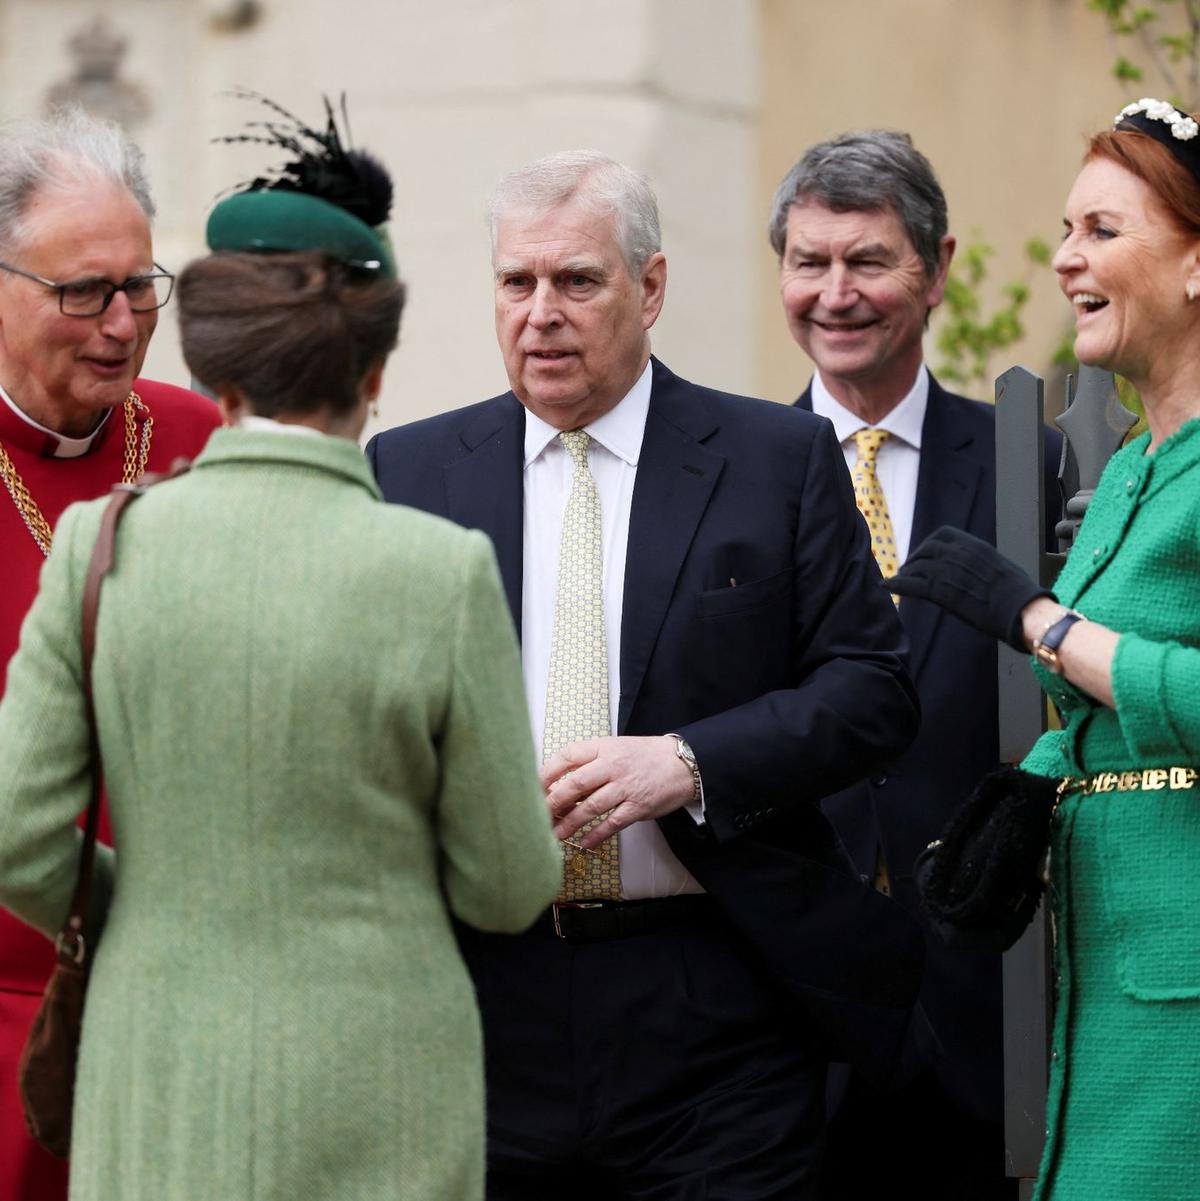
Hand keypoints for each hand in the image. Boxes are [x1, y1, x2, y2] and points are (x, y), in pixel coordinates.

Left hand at [541, 736, 695, 849]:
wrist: (681, 763)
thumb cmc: (643, 757)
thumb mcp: (615, 748)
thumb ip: (589, 763)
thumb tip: (558, 784)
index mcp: (604, 747)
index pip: (569, 756)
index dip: (548, 772)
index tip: (533, 786)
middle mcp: (614, 765)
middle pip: (576, 783)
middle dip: (554, 802)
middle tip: (538, 815)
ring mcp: (626, 786)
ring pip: (592, 806)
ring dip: (570, 823)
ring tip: (555, 834)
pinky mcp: (639, 806)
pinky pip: (613, 823)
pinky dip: (596, 835)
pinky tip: (584, 843)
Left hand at [889, 526, 1052, 651]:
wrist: (1021, 609)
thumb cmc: (1017, 593)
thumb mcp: (997, 565)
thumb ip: (979, 561)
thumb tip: (974, 567)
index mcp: (972, 545)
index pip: (941, 535)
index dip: (929, 545)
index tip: (926, 555)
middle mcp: (957, 553)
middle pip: (925, 550)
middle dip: (916, 560)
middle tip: (910, 570)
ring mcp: (946, 571)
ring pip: (916, 567)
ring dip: (906, 573)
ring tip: (901, 580)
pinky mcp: (940, 591)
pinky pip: (911, 584)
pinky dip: (896, 584)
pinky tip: (887, 586)